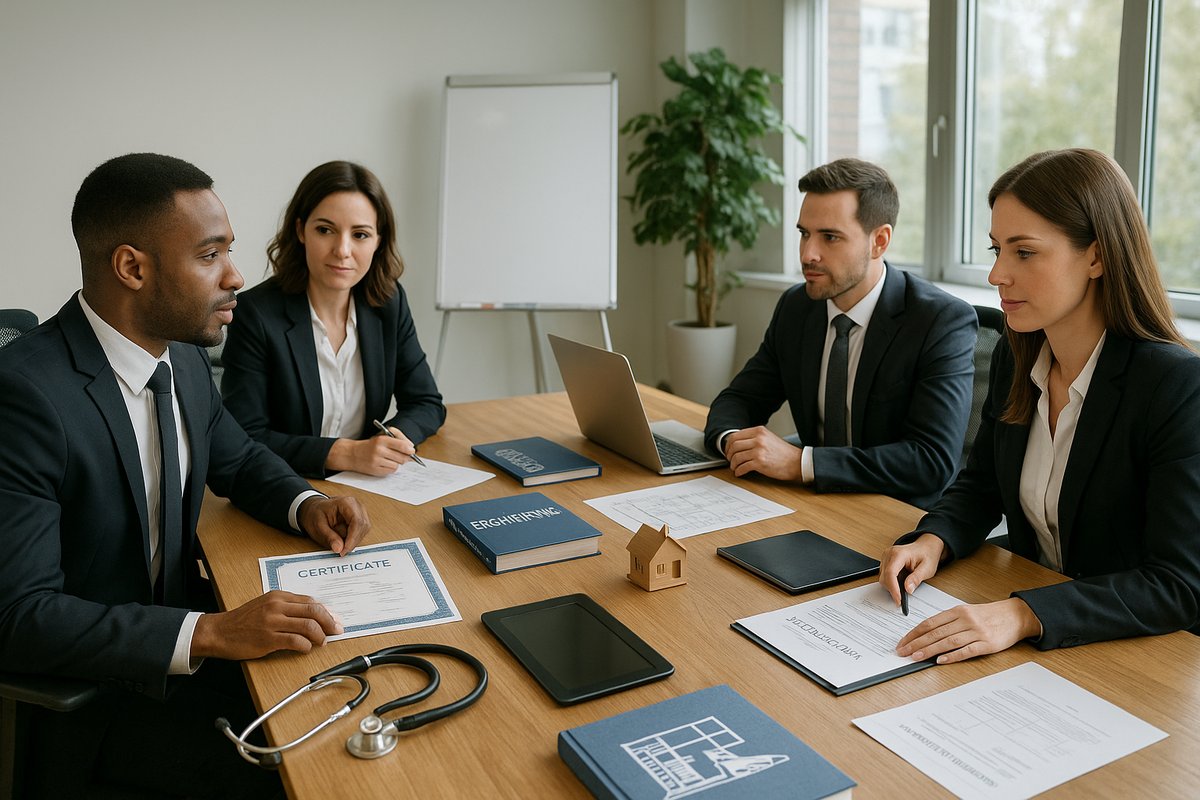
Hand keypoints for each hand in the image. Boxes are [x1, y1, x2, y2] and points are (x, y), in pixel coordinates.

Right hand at [191, 590, 342, 659]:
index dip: (326, 612)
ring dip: (320, 636)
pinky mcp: (268, 639)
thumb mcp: (266, 606)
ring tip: (322, 642)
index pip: (310, 601)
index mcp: (278, 596)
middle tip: (337, 630)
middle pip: (313, 611)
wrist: (219, 631)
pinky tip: (306, 648)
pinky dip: (306, 646)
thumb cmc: (244, 620)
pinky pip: (296, 641)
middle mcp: (277, 606)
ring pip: (308, 625)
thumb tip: (315, 614)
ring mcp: (272, 622)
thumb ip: (288, 608)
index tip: (335, 620)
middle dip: (330, 622)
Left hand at [298, 495, 369, 555]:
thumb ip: (329, 537)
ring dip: (352, 540)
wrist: (315, 510)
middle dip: (352, 541)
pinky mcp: (361, 520)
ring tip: (338, 541)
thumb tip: (339, 548)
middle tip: (340, 550)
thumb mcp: (318, 526)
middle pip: (363, 526)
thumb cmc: (316, 514)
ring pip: (364, 531)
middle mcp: (357, 506)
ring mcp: (361, 512)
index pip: (356, 521)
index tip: (345, 549)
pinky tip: (343, 540)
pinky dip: (353, 539)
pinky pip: (362, 532)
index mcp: (346, 503)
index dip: (353, 538)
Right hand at [326, 428, 415, 474]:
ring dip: (397, 463)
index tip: (412, 451)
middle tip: (403, 456)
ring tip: (390, 459)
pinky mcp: (375, 470)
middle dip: (405, 457)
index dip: (409, 449)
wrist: (352, 454)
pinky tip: (385, 464)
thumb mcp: (381, 437)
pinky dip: (391, 468)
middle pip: (401, 457)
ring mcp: (376, 461)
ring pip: (397, 465)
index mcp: (382, 440)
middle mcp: (379, 450)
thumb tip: (411, 449)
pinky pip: (391, 471)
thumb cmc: (370, 445)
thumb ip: (397, 440)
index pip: (401, 445)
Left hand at [723, 426, 802, 480]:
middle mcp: (758, 439)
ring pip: (736, 457)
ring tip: (735, 467)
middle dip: (729, 454)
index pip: (735, 435)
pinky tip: (739, 472)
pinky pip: (742, 467)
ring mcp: (759, 451)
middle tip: (729, 459)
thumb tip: (738, 444)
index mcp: (759, 431)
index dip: (728, 444)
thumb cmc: (784, 452)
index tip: (728, 450)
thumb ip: (754, 438)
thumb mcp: (768, 438)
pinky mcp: (760, 463)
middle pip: (734, 445)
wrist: (796, 462)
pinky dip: (738, 471)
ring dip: (733, 464)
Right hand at [879, 532, 944, 605]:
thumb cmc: (927, 555)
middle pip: (884, 577)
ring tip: (903, 588)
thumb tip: (908, 589)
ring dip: (891, 586)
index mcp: (899, 553)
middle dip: (893, 589)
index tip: (899, 600)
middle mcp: (889, 554)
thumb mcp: (927, 568)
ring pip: (882, 578)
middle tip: (903, 599)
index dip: (893, 588)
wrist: (926, 547)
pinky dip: (891, 583)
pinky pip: (884, 576)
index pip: (890, 573)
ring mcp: (885, 557)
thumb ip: (916, 578)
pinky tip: (900, 583)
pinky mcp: (885, 561)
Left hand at [895, 597, 1042, 663]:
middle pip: (936, 632)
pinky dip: (952, 656)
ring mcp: (976, 632)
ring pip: (948, 641)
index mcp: (957, 611)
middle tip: (903, 652)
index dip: (914, 633)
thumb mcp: (966, 612)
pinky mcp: (987, 644)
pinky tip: (940, 661)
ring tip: (916, 657)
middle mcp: (965, 620)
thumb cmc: (988, 615)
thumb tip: (926, 634)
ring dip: (929, 650)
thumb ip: (948, 622)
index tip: (903, 642)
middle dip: (916, 643)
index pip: (930, 623)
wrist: (1015, 615)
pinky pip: (967, 651)